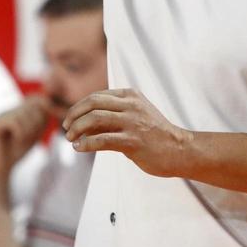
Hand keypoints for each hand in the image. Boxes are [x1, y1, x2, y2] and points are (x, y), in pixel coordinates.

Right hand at [0, 96, 50, 176]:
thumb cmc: (16, 152)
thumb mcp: (33, 135)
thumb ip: (40, 120)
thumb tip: (48, 104)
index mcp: (16, 111)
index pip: (36, 99)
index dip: (43, 113)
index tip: (39, 129)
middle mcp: (8, 110)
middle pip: (32, 105)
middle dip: (37, 122)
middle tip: (30, 137)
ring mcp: (0, 116)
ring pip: (24, 113)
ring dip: (29, 130)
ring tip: (23, 140)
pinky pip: (14, 122)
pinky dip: (20, 133)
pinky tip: (17, 140)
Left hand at [62, 88, 192, 177]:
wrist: (180, 150)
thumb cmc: (155, 135)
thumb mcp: (135, 116)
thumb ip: (112, 117)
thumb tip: (82, 124)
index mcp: (130, 95)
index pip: (97, 96)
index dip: (79, 107)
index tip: (69, 119)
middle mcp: (131, 105)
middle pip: (92, 103)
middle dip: (74, 115)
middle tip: (65, 128)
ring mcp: (132, 122)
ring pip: (94, 119)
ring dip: (77, 129)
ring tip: (70, 139)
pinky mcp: (133, 141)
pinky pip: (102, 140)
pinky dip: (86, 144)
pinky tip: (79, 148)